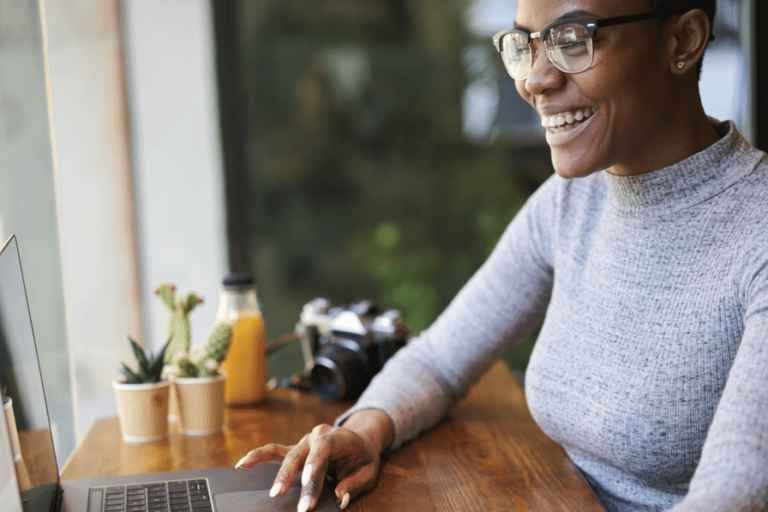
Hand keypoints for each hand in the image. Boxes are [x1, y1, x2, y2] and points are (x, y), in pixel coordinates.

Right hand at [235, 423, 381, 511]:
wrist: (360, 439)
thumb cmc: (364, 457)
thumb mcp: (370, 471)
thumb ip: (355, 483)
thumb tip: (340, 496)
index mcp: (336, 437)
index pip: (323, 450)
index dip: (314, 466)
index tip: (308, 485)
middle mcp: (316, 435)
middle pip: (301, 456)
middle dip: (293, 479)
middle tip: (287, 500)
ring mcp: (303, 442)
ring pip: (286, 456)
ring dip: (278, 474)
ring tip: (272, 493)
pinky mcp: (294, 450)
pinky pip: (273, 452)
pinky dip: (257, 457)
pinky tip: (242, 466)